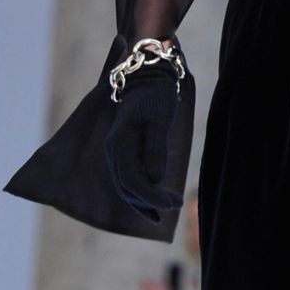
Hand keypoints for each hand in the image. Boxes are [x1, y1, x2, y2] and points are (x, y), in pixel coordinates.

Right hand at [104, 67, 183, 218]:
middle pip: (126, 188)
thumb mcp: (160, 119)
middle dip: (150, 202)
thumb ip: (156, 148)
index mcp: (119, 143)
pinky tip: (158, 203)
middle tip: (176, 203)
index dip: (150, 196)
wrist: (147, 81)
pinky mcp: (124, 155)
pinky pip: (129, 180)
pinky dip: (142, 193)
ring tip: (169, 207)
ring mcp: (116, 154)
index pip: (131, 180)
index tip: (172, 203)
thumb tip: (154, 178)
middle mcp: (113, 151)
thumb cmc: (156, 97)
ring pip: (126, 187)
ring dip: (146, 201)